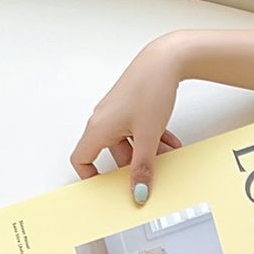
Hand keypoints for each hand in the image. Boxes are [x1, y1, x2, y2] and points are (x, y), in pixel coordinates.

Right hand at [69, 33, 183, 203]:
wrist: (165, 61)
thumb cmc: (150, 91)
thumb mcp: (147, 137)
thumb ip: (142, 168)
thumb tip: (138, 192)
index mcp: (98, 128)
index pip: (81, 158)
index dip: (90, 177)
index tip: (107, 190)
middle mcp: (104, 120)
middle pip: (113, 155)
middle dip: (134, 167)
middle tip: (151, 178)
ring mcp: (118, 114)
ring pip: (130, 144)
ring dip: (149, 154)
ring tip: (169, 156)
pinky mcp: (132, 108)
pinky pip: (138, 132)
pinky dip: (153, 140)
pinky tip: (171, 144)